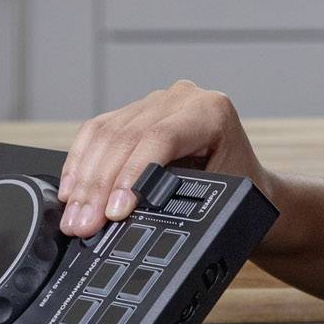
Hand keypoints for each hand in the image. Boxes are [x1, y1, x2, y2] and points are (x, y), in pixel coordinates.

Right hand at [55, 79, 271, 240]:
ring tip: (73, 218)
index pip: (159, 138)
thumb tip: (131, 217)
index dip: (131, 176)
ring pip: (105, 134)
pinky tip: (71, 191)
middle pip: (126, 137)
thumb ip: (180, 198)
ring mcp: (156, 101)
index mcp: (211, 111)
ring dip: (84, 180)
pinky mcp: (135, 112)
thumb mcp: (222, 198)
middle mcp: (182, 98)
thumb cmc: (244, 194)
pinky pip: (98, 132)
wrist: (252, 187)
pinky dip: (81, 163)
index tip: (115, 213)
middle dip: (99, 187)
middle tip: (83, 225)